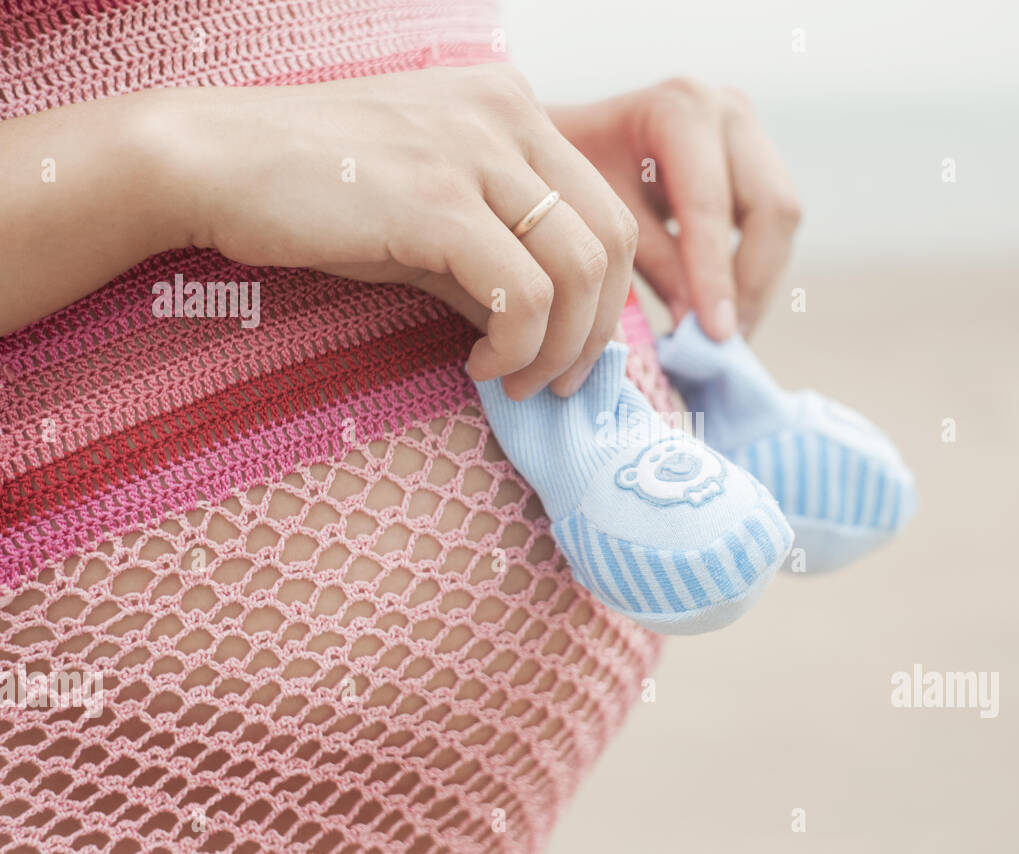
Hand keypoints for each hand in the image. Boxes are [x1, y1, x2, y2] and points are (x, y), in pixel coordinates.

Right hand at [154, 64, 637, 397]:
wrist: (211, 161)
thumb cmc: (314, 192)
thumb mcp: (428, 220)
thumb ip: (495, 263)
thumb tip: (548, 335)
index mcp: (513, 110)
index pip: (607, 211)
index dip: (607, 296)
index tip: (570, 351)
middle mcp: (508, 116)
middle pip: (612, 239)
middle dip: (597, 330)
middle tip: (558, 383)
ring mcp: (475, 151)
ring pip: (580, 269)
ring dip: (558, 348)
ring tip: (513, 381)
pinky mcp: (436, 199)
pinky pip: (522, 294)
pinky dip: (514, 346)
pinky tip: (477, 365)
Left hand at [550, 79, 801, 339]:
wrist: (564, 140)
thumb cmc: (566, 175)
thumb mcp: (603, 218)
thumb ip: (656, 265)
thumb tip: (699, 328)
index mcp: (679, 110)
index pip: (710, 207)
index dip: (716, 278)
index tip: (716, 337)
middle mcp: (726, 109)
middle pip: (771, 209)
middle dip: (751, 284)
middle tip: (724, 344)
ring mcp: (750, 130)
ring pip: (782, 219)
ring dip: (758, 282)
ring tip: (723, 336)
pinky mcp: (758, 158)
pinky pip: (773, 224)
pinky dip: (753, 270)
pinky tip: (724, 309)